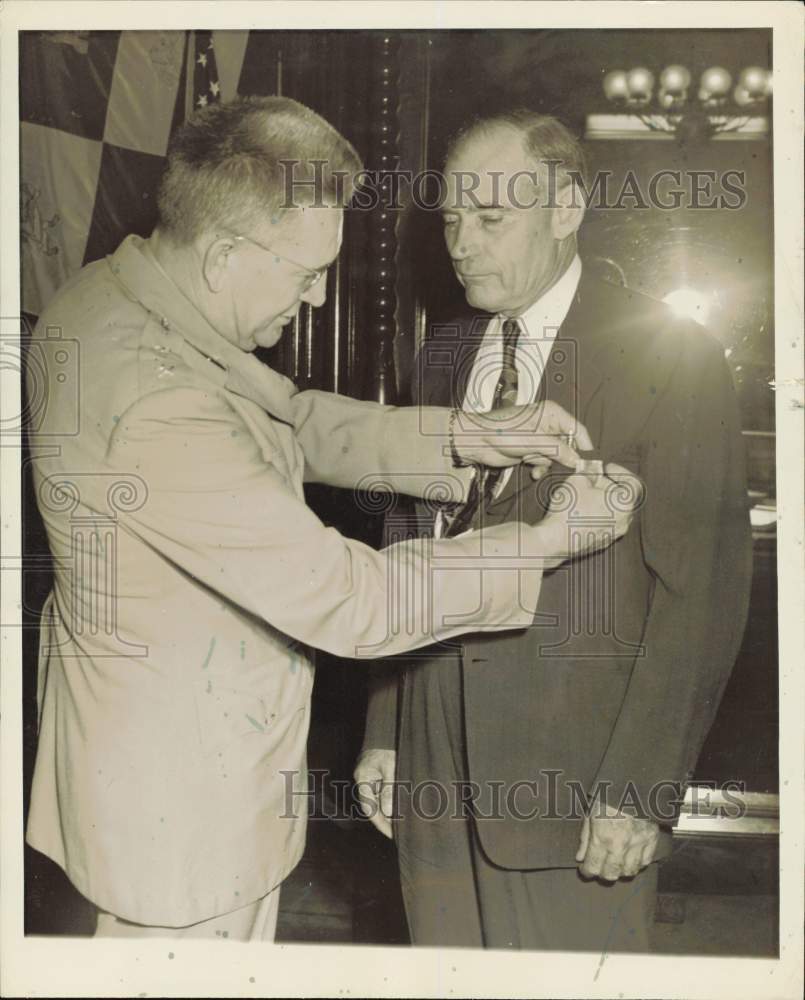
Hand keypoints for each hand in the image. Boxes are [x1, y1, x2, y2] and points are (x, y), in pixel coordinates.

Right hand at [354, 748, 395, 838]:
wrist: (388, 731)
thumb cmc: (388, 746)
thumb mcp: (391, 766)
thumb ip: (389, 789)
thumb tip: (388, 812)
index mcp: (363, 778)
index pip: (369, 807)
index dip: (381, 823)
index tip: (392, 834)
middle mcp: (364, 780)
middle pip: (373, 806)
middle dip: (386, 820)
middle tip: (399, 833)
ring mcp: (370, 778)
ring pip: (379, 801)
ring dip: (390, 811)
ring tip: (403, 824)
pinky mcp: (377, 776)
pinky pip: (383, 793)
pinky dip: (391, 801)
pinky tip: (401, 809)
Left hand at [452, 401, 592, 474]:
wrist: (476, 442)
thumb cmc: (500, 431)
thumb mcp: (534, 441)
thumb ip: (558, 450)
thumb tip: (577, 460)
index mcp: (551, 413)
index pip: (577, 429)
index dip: (584, 446)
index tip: (588, 463)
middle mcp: (547, 424)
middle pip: (568, 445)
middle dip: (562, 458)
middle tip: (559, 468)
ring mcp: (539, 438)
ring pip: (556, 456)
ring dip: (547, 464)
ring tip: (535, 465)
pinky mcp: (531, 450)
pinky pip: (544, 462)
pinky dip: (540, 467)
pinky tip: (532, 471)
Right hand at [531, 462, 642, 566]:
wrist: (556, 540)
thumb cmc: (570, 511)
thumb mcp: (578, 480)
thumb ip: (589, 472)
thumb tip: (591, 471)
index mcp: (624, 504)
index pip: (633, 482)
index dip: (620, 471)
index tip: (607, 468)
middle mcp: (624, 520)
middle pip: (623, 498)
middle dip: (609, 486)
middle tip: (593, 479)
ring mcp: (613, 533)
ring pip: (614, 511)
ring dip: (602, 500)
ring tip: (584, 494)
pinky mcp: (601, 542)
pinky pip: (605, 523)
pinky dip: (597, 514)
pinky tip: (580, 509)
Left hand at [576, 801, 659, 881]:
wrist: (633, 783)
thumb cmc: (608, 795)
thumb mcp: (590, 813)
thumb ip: (585, 837)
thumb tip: (580, 857)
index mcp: (602, 837)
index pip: (593, 867)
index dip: (587, 871)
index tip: (585, 869)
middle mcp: (620, 845)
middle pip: (611, 874)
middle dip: (603, 874)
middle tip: (599, 868)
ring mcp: (638, 844)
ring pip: (630, 871)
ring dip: (621, 871)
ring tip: (615, 864)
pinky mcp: (652, 840)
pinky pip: (646, 861)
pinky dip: (638, 864)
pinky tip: (632, 858)